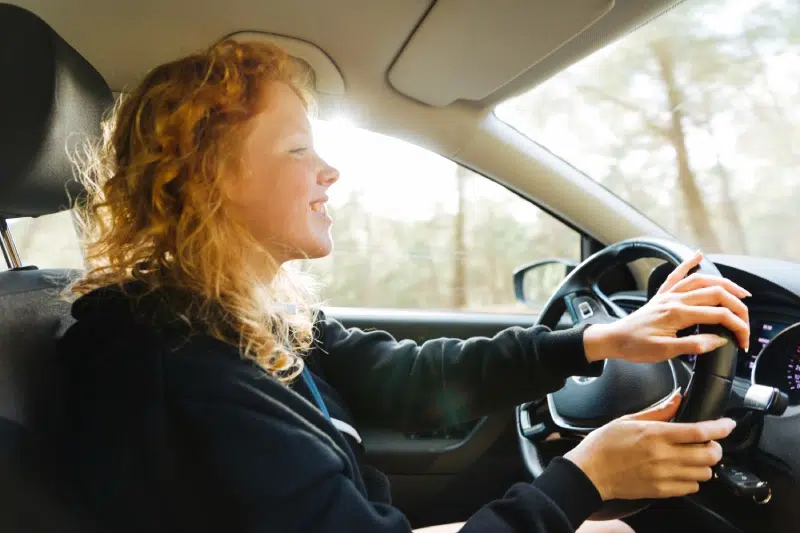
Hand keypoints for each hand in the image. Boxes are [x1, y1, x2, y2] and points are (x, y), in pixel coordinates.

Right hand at [564, 391, 734, 500]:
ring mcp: (664, 476)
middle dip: (715, 447)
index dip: (720, 427)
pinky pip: (692, 488)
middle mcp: (663, 456)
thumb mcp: (628, 420)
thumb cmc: (605, 445)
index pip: (699, 431)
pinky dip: (692, 479)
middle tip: (708, 442)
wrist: (590, 472)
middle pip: (709, 454)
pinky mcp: (662, 491)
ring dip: (704, 464)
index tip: (728, 424)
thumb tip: (678, 398)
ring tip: (693, 457)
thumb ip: (658, 410)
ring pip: (705, 473)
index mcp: (655, 434)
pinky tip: (682, 471)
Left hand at [584, 250, 750, 363]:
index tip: (743, 340)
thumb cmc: (636, 346)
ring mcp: (668, 295)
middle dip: (737, 306)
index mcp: (678, 314)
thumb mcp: (665, 352)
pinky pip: (676, 274)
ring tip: (740, 293)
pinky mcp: (662, 295)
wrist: (614, 339)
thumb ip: (693, 346)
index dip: (737, 326)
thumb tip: (719, 339)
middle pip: (715, 294)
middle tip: (747, 319)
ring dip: (724, 284)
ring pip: (701, 280)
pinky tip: (698, 254)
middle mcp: (675, 299)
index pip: (718, 315)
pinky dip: (688, 262)